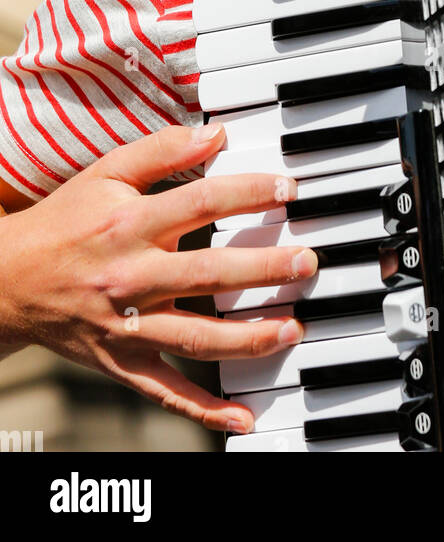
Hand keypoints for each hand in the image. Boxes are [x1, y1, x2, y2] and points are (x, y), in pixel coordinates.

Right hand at [0, 122, 317, 433]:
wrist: (8, 280)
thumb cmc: (64, 222)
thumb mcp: (106, 173)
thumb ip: (162, 150)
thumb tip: (216, 134)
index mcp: (130, 223)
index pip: (203, 202)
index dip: (251, 192)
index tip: (289, 189)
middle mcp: (131, 276)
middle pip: (209, 272)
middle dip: (264, 268)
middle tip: (306, 263)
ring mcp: (127, 325)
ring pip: (197, 337)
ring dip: (249, 337)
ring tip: (292, 328)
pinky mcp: (122, 362)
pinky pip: (167, 392)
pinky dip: (205, 410)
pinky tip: (242, 417)